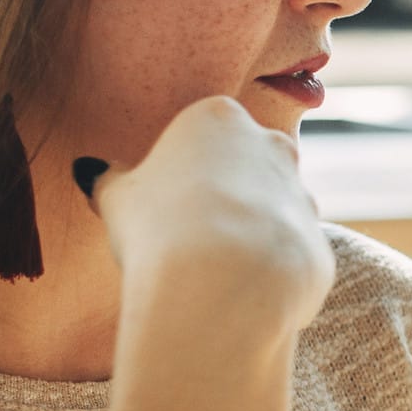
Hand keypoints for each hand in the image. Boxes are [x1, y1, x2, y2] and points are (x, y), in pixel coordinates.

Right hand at [78, 96, 333, 337]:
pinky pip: (288, 258)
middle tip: (188, 233)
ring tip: (212, 268)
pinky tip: (238, 292)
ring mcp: (303, 196)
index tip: (163, 203)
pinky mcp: (318, 245)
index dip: (180, 170)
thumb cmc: (159, 227)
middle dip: (225, 194)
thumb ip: (110, 180)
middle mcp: (272, 147)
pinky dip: (267, 273)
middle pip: (247, 166)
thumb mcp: (115, 198)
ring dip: (248, 234)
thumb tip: (93, 171)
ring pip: (272, 212)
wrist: (220, 282)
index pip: (202, 134)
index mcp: (219, 118)